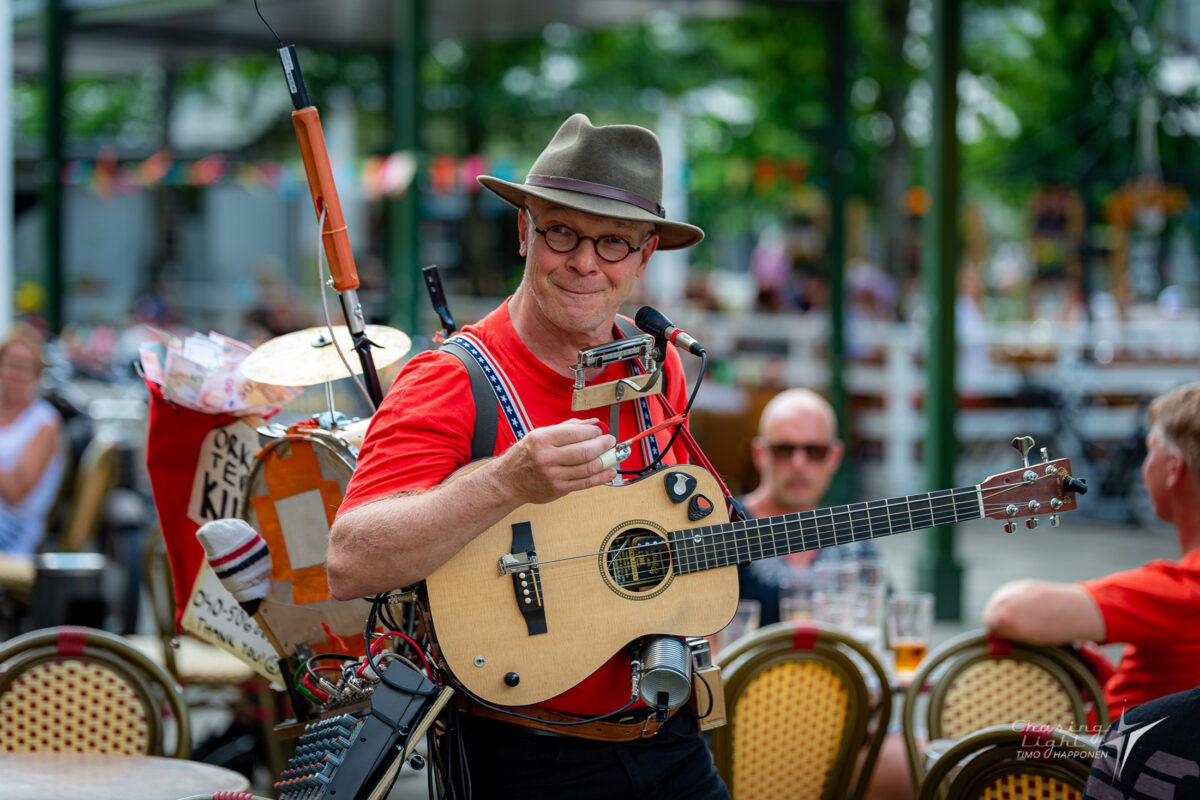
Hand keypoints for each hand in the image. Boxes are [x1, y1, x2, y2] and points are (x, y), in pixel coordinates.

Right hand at [492, 418, 616, 504]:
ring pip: (588, 468)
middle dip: (604, 445)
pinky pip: (585, 483)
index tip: (601, 431)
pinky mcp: (558, 489)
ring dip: (606, 461)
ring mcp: (553, 475)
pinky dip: (601, 477)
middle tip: (611, 441)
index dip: (594, 432)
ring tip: (613, 456)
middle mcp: (548, 457)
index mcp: (543, 439)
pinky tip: (610, 472)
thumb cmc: (527, 454)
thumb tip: (594, 423)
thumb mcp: (541, 434)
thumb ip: (569, 427)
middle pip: (585, 451)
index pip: (576, 433)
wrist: (509, 480)